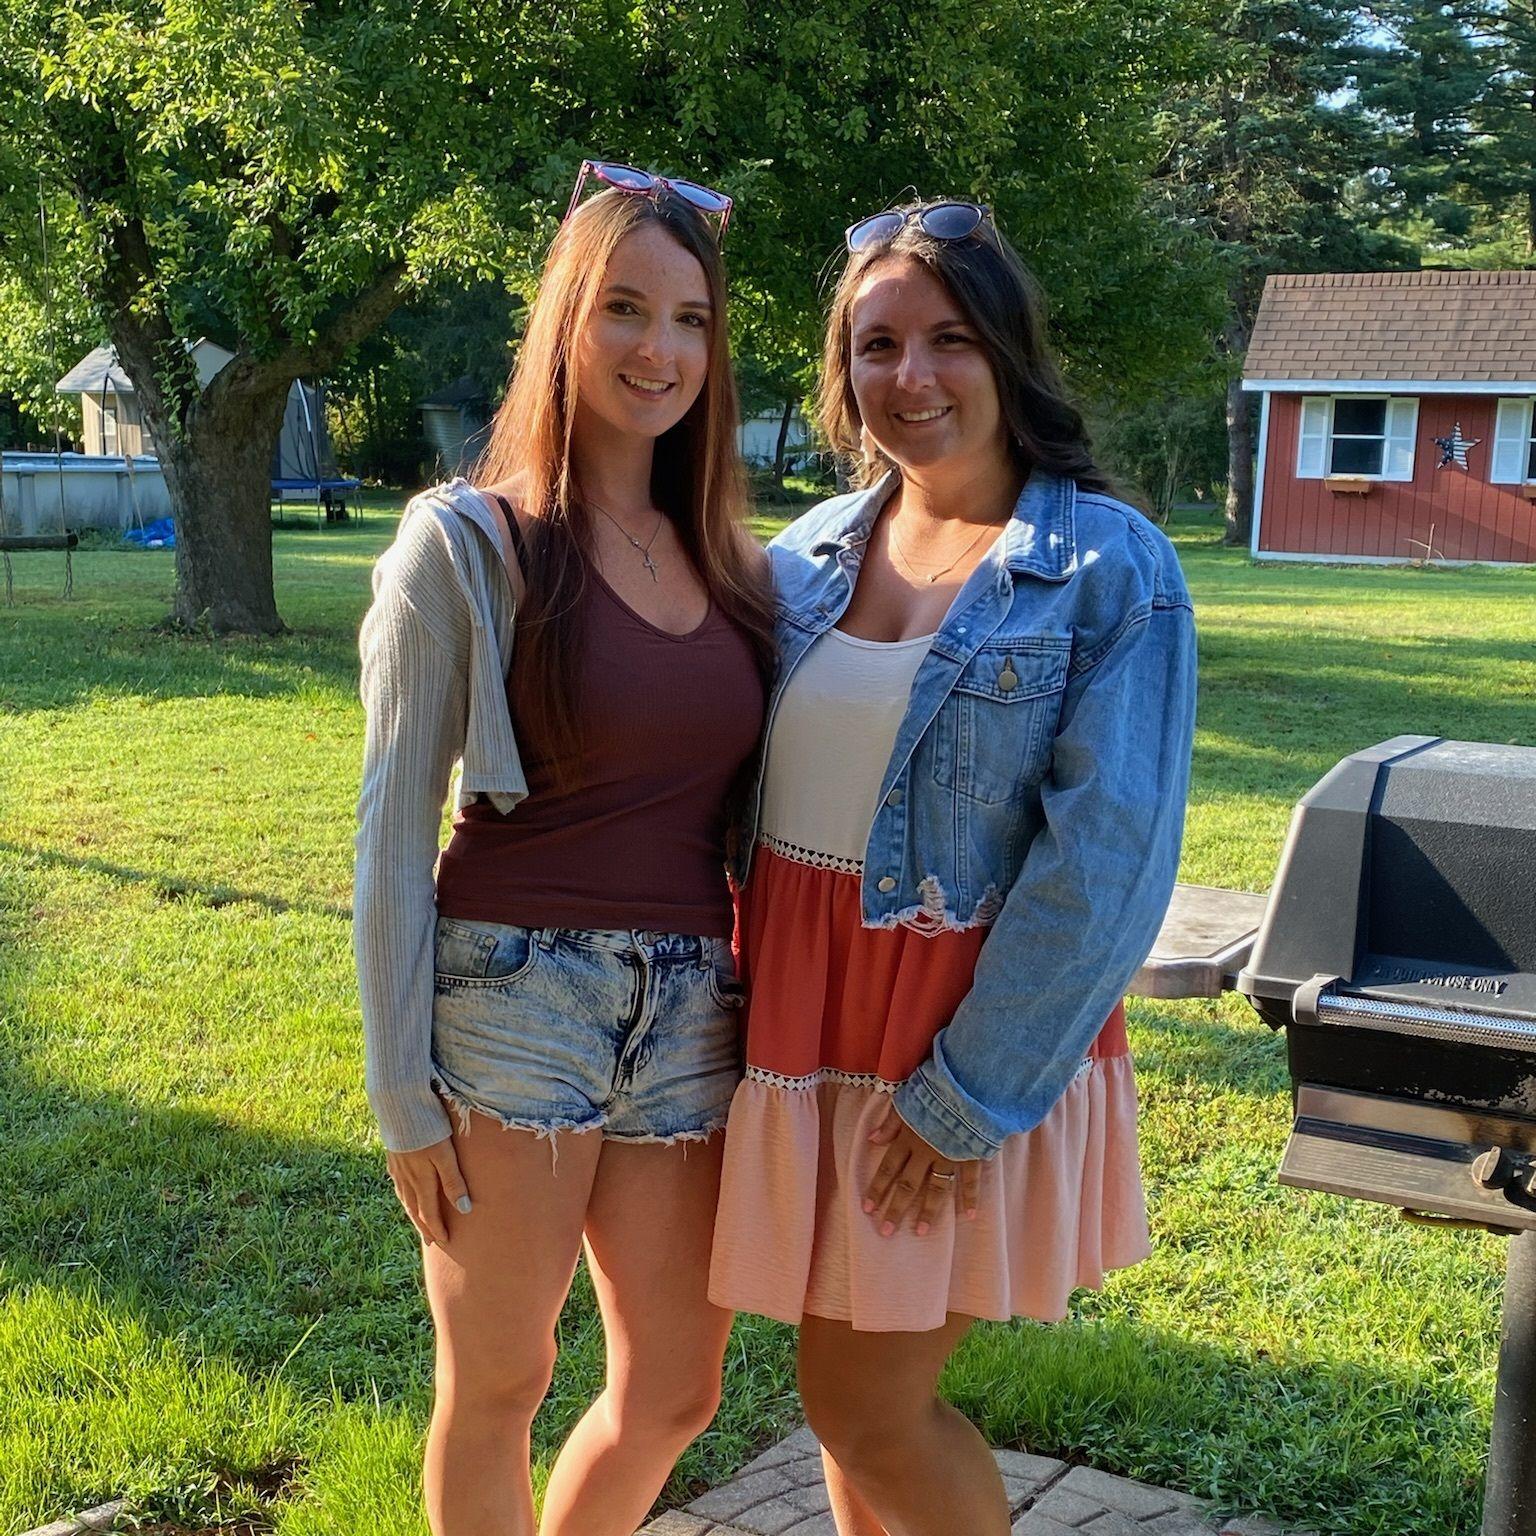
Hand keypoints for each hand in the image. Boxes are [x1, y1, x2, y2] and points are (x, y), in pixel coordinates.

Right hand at [386, 1137, 471, 1246]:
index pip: (429, 1212)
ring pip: (405, 1197)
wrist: (399, 1103)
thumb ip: (454, 1181)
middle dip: (424, 1226)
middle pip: (415, 1208)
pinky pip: (398, 1183)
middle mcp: (406, 1177)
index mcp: (421, 1179)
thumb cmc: (428, 1126)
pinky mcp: (393, 1155)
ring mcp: (397, 1166)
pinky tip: (405, 1191)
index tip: (445, 1243)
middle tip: (431, 1242)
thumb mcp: (445, 1154)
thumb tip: (464, 1210)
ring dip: (413, 1212)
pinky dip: (404, 1194)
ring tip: (418, 1221)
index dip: (437, 1228)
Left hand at [862, 1099, 980, 1236]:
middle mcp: (927, 1152)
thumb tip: (872, 1139)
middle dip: (896, 1209)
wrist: (970, 1085)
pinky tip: (969, 1215)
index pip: (889, 1167)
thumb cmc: (937, 1089)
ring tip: (921, 1231)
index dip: (877, 1188)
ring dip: (928, 1211)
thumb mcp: (907, 1099)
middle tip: (886, 1232)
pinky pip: (971, 1181)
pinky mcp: (972, 1156)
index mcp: (909, 1138)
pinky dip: (970, 1198)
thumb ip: (891, 1121)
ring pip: (936, 1189)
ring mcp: (950, 1156)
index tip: (867, 1209)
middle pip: (908, 1185)